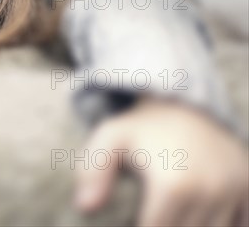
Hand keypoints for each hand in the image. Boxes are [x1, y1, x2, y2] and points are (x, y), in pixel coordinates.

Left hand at [74, 96, 248, 225]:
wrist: (181, 104)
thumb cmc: (139, 128)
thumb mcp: (107, 139)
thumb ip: (93, 172)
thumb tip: (85, 207)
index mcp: (174, 184)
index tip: (133, 217)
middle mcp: (211, 189)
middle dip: (165, 225)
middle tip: (155, 208)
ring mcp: (235, 189)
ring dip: (190, 225)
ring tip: (171, 207)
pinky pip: (240, 224)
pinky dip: (222, 224)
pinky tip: (196, 212)